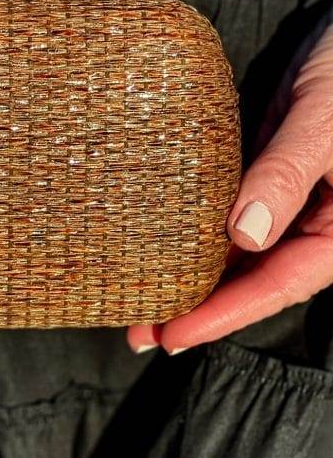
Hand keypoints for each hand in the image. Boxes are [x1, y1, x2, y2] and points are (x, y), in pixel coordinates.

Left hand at [127, 20, 332, 354]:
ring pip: (241, 250)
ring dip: (195, 276)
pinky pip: (234, 214)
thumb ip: (285, 175)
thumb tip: (243, 235)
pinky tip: (165, 248)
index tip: (173, 336)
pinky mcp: (267, 172)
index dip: (225, 313)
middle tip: (142, 334)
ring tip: (142, 304)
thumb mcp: (322, 122)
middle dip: (200, 308)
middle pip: (256, 277)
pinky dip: (200, 234)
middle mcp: (315, 221)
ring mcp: (290, 199)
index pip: (280, 283)